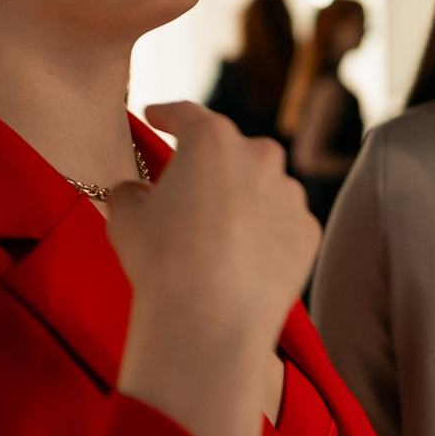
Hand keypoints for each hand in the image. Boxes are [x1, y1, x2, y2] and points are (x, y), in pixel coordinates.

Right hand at [110, 103, 319, 435]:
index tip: (156, 117)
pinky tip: (242, 259)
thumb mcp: (126, 217)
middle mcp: (260, 156)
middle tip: (188, 187)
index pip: (186, 115)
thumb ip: (131, 191)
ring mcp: (290, 194)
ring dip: (243, 198)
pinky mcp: (308, 232)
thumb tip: (137, 191)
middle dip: (211, 163)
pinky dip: (266, 232)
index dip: (167, 115)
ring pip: (264, 186)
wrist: (210, 319)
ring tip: (216, 234)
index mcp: (212, 139)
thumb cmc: (162, 261)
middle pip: (232, 149)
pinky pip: (282, 223)